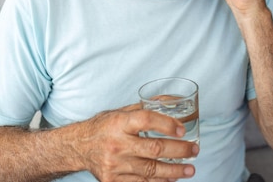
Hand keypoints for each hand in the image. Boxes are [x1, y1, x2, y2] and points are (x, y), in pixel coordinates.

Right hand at [73, 104, 197, 180]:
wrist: (79, 146)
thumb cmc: (104, 126)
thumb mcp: (121, 112)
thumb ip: (145, 108)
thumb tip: (173, 100)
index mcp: (119, 122)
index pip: (147, 120)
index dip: (167, 124)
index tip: (182, 130)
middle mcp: (116, 144)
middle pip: (154, 148)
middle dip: (179, 150)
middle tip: (194, 150)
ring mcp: (114, 164)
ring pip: (150, 170)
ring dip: (174, 171)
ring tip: (189, 169)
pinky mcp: (112, 180)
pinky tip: (171, 179)